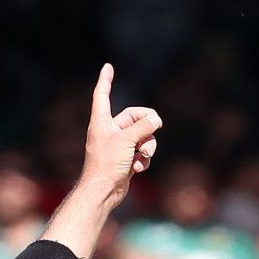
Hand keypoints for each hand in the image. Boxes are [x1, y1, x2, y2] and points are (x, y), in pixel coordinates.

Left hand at [80, 64, 160, 205]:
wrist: (103, 192)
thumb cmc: (107, 164)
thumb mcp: (127, 140)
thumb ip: (143, 126)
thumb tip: (157, 120)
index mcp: (102, 122)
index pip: (103, 95)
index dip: (106, 80)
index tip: (107, 66)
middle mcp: (110, 131)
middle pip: (135, 117)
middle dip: (147, 125)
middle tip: (155, 127)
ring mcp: (119, 146)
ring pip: (143, 136)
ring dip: (147, 146)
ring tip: (140, 156)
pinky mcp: (126, 159)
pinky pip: (142, 152)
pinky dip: (143, 159)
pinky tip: (137, 168)